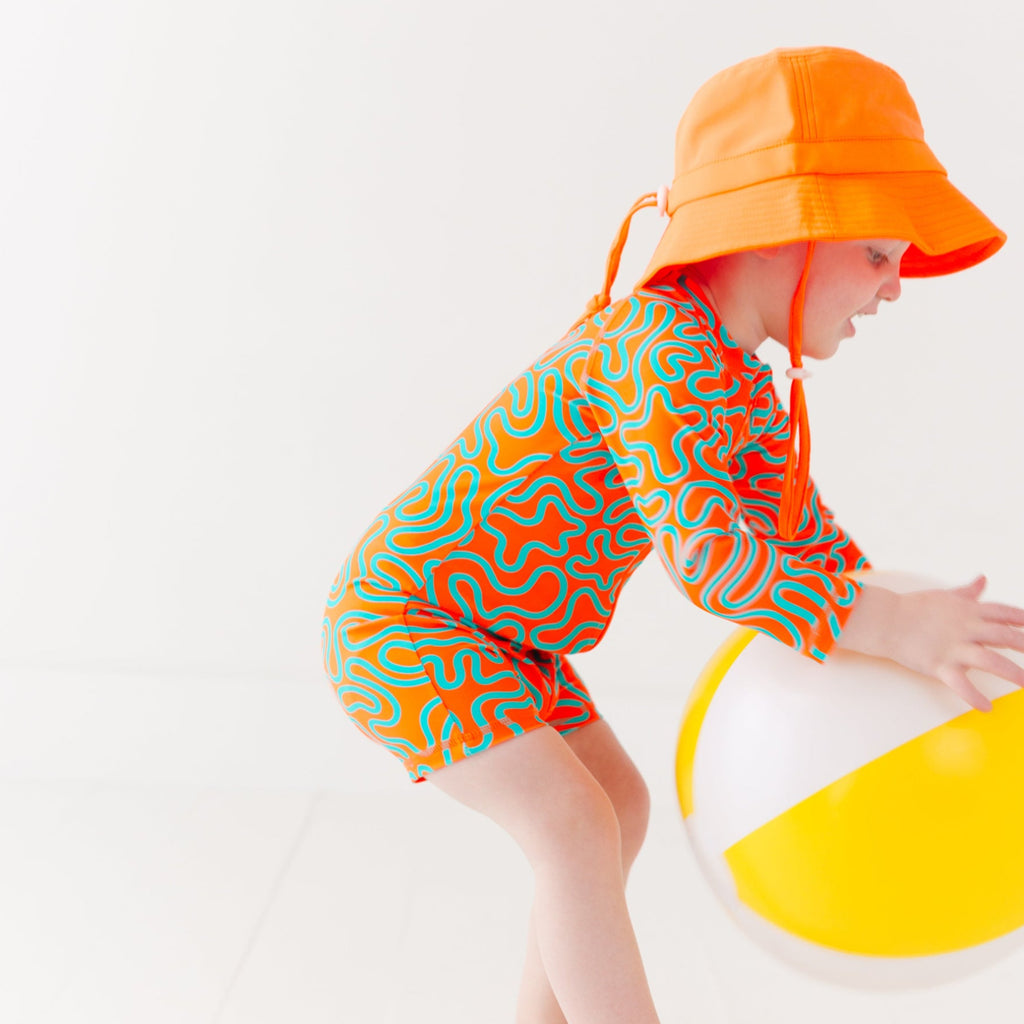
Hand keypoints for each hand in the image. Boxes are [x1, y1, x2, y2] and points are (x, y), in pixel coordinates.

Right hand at [889, 574, 1023, 712]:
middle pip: (1005, 636)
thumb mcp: (945, 596)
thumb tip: (982, 579)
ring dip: (1012, 674)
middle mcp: (966, 629)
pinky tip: (986, 708)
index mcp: (969, 611)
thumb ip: (968, 592)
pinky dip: (974, 697)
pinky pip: (960, 684)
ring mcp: (954, 648)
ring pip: (990, 661)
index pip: (1005, 612)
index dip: (1023, 619)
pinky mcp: (940, 665)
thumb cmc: (913, 608)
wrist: (885, 620)